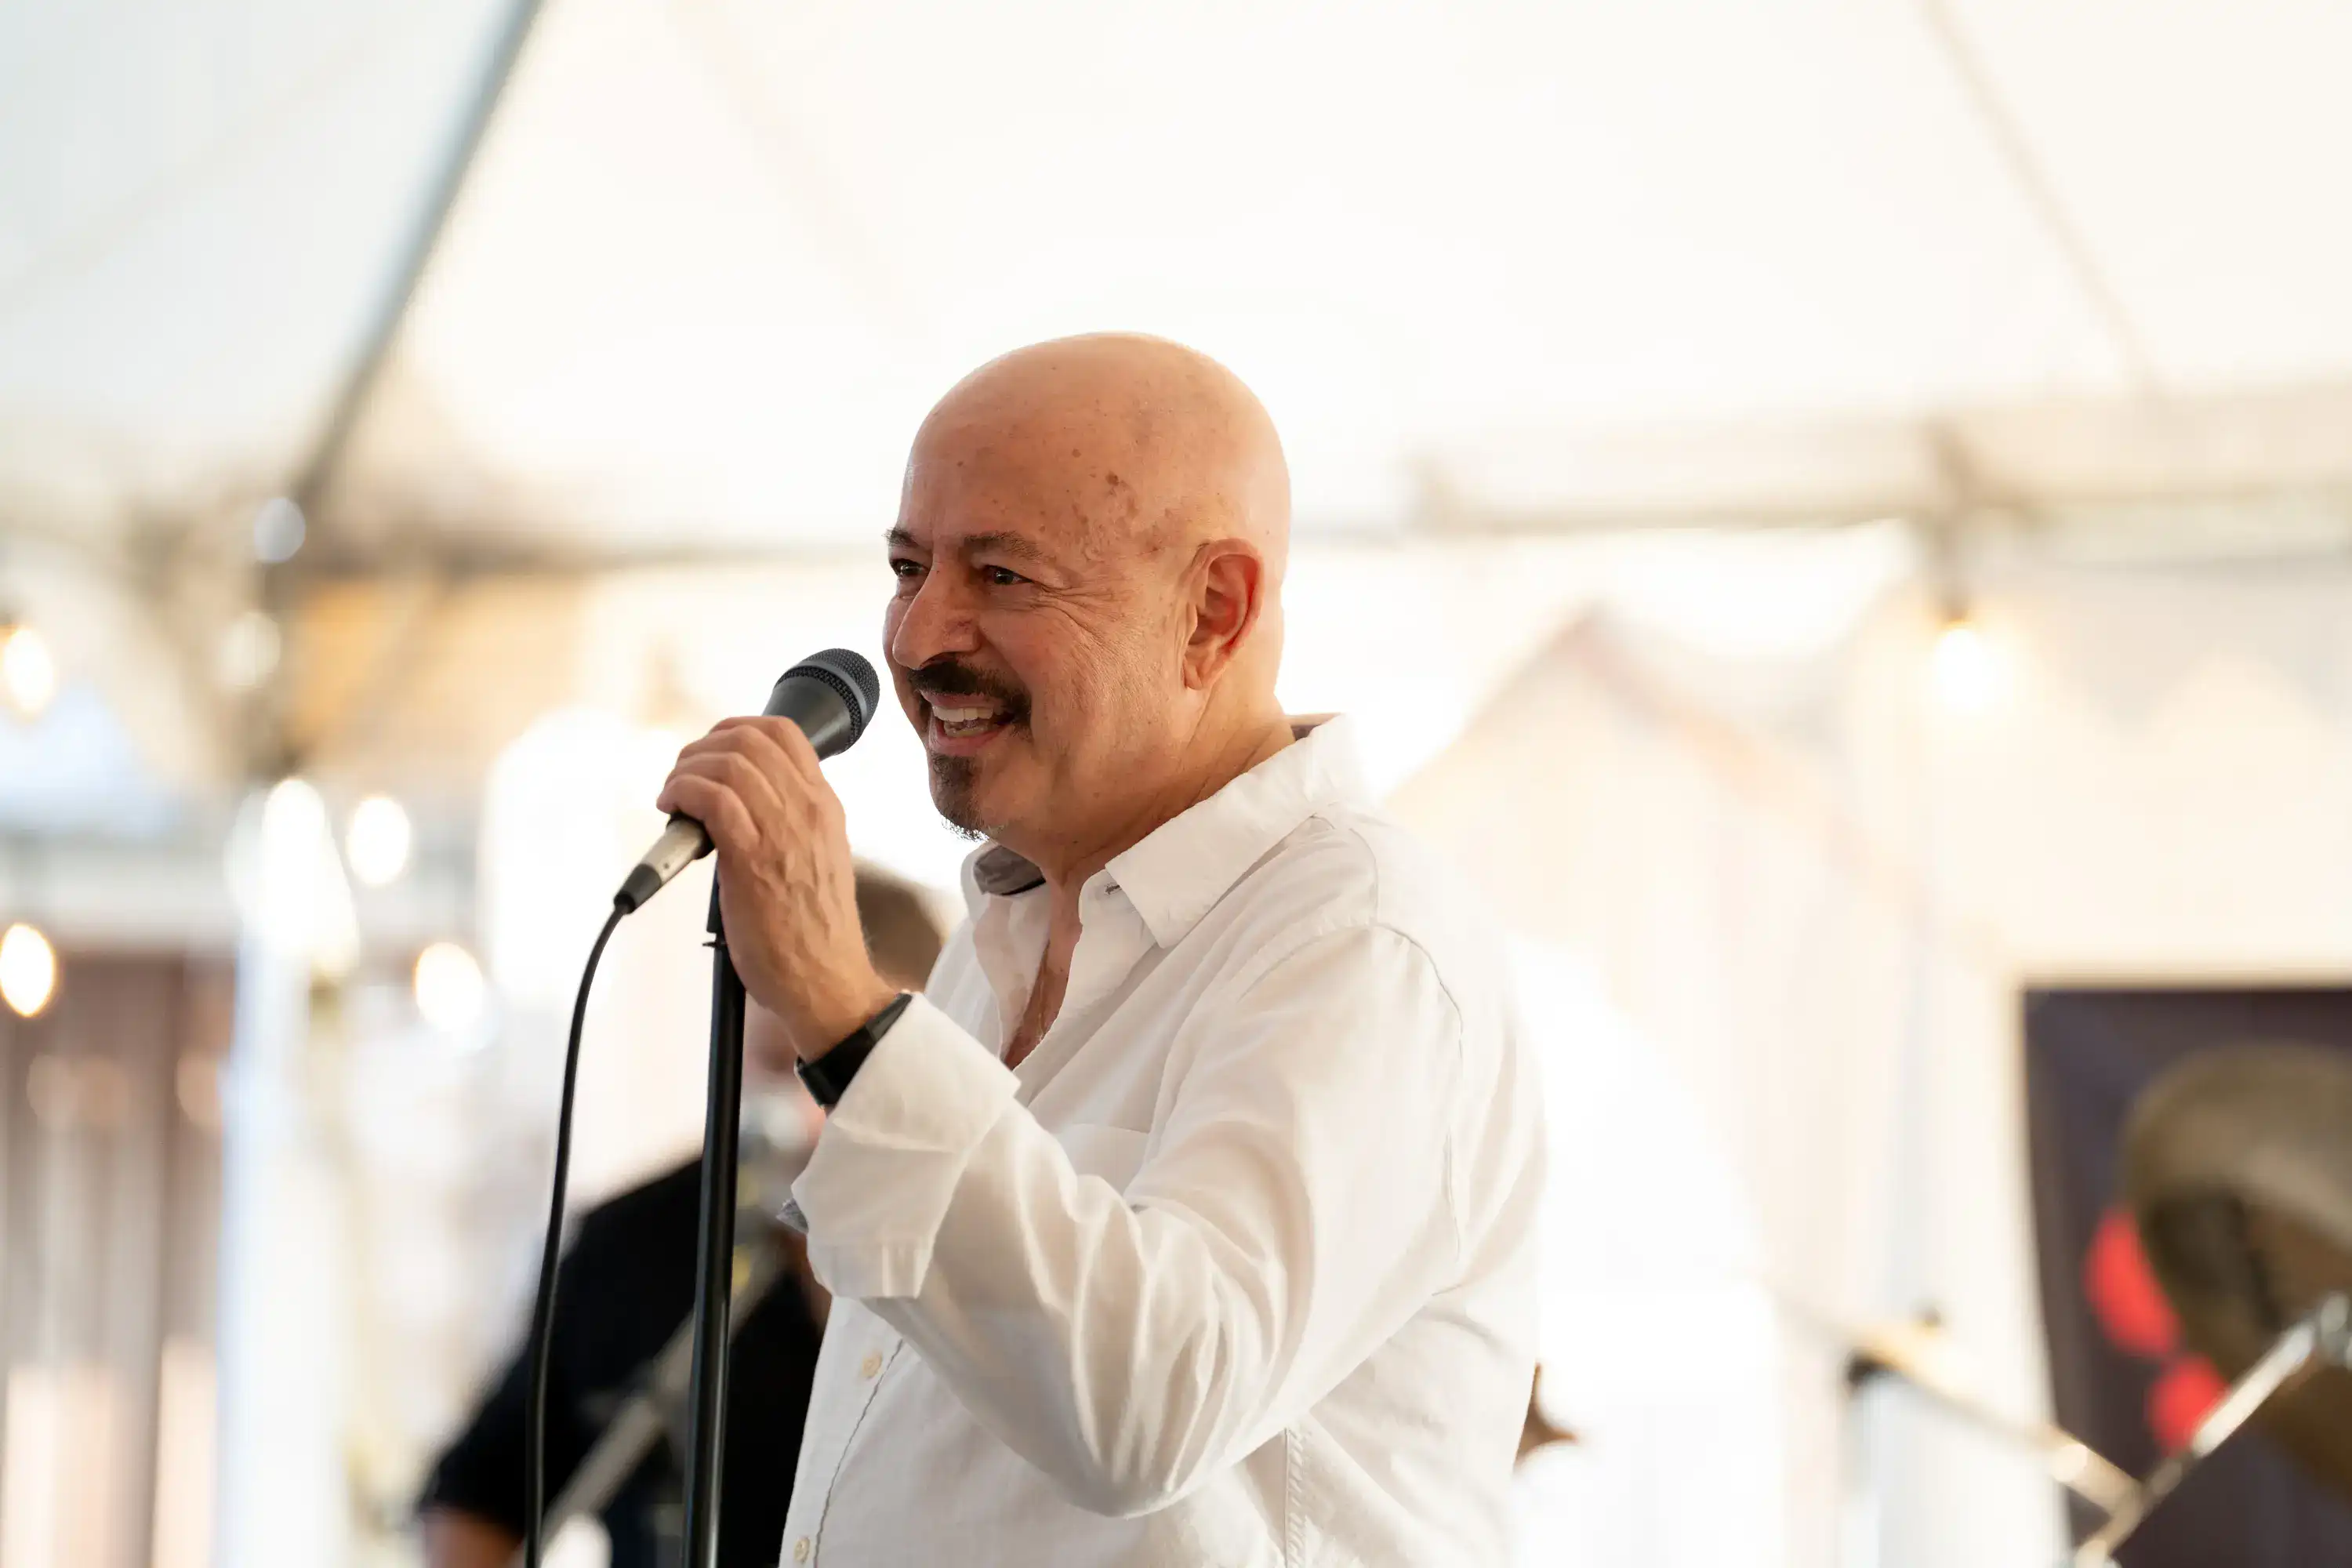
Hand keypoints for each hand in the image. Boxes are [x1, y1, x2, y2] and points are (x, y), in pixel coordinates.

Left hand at [656, 717, 897, 1065]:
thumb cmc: (815, 933)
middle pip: (748, 738)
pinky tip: (672, 810)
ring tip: (673, 796)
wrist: (827, 980)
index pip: (784, 733)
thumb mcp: (820, 859)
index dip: (735, 728)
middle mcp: (808, 809)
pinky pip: (711, 798)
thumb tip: (739, 807)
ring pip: (727, 762)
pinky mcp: (752, 858)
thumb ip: (791, 825)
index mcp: (825, 807)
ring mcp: (783, 830)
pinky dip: (681, 793)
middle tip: (683, 775)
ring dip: (685, 770)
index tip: (711, 750)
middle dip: (702, 747)